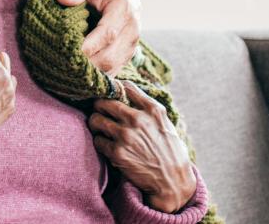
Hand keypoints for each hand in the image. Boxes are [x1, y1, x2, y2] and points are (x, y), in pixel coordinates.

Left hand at [57, 0, 140, 74]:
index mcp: (125, 9)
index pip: (107, 33)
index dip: (88, 46)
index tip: (67, 50)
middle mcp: (133, 29)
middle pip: (110, 56)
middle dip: (86, 63)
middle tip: (62, 64)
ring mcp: (132, 45)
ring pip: (112, 67)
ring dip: (90, 73)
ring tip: (67, 71)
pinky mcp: (128, 55)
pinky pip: (113, 72)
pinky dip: (96, 76)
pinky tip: (78, 74)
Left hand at [88, 81, 195, 212]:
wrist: (173, 182)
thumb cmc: (171, 152)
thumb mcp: (166, 124)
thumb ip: (149, 108)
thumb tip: (128, 92)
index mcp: (153, 110)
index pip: (125, 86)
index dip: (115, 88)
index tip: (111, 92)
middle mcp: (138, 120)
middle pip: (104, 101)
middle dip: (99, 106)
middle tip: (99, 111)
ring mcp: (126, 136)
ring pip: (96, 120)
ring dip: (95, 123)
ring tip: (100, 128)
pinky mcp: (117, 153)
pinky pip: (98, 140)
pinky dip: (100, 142)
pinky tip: (107, 145)